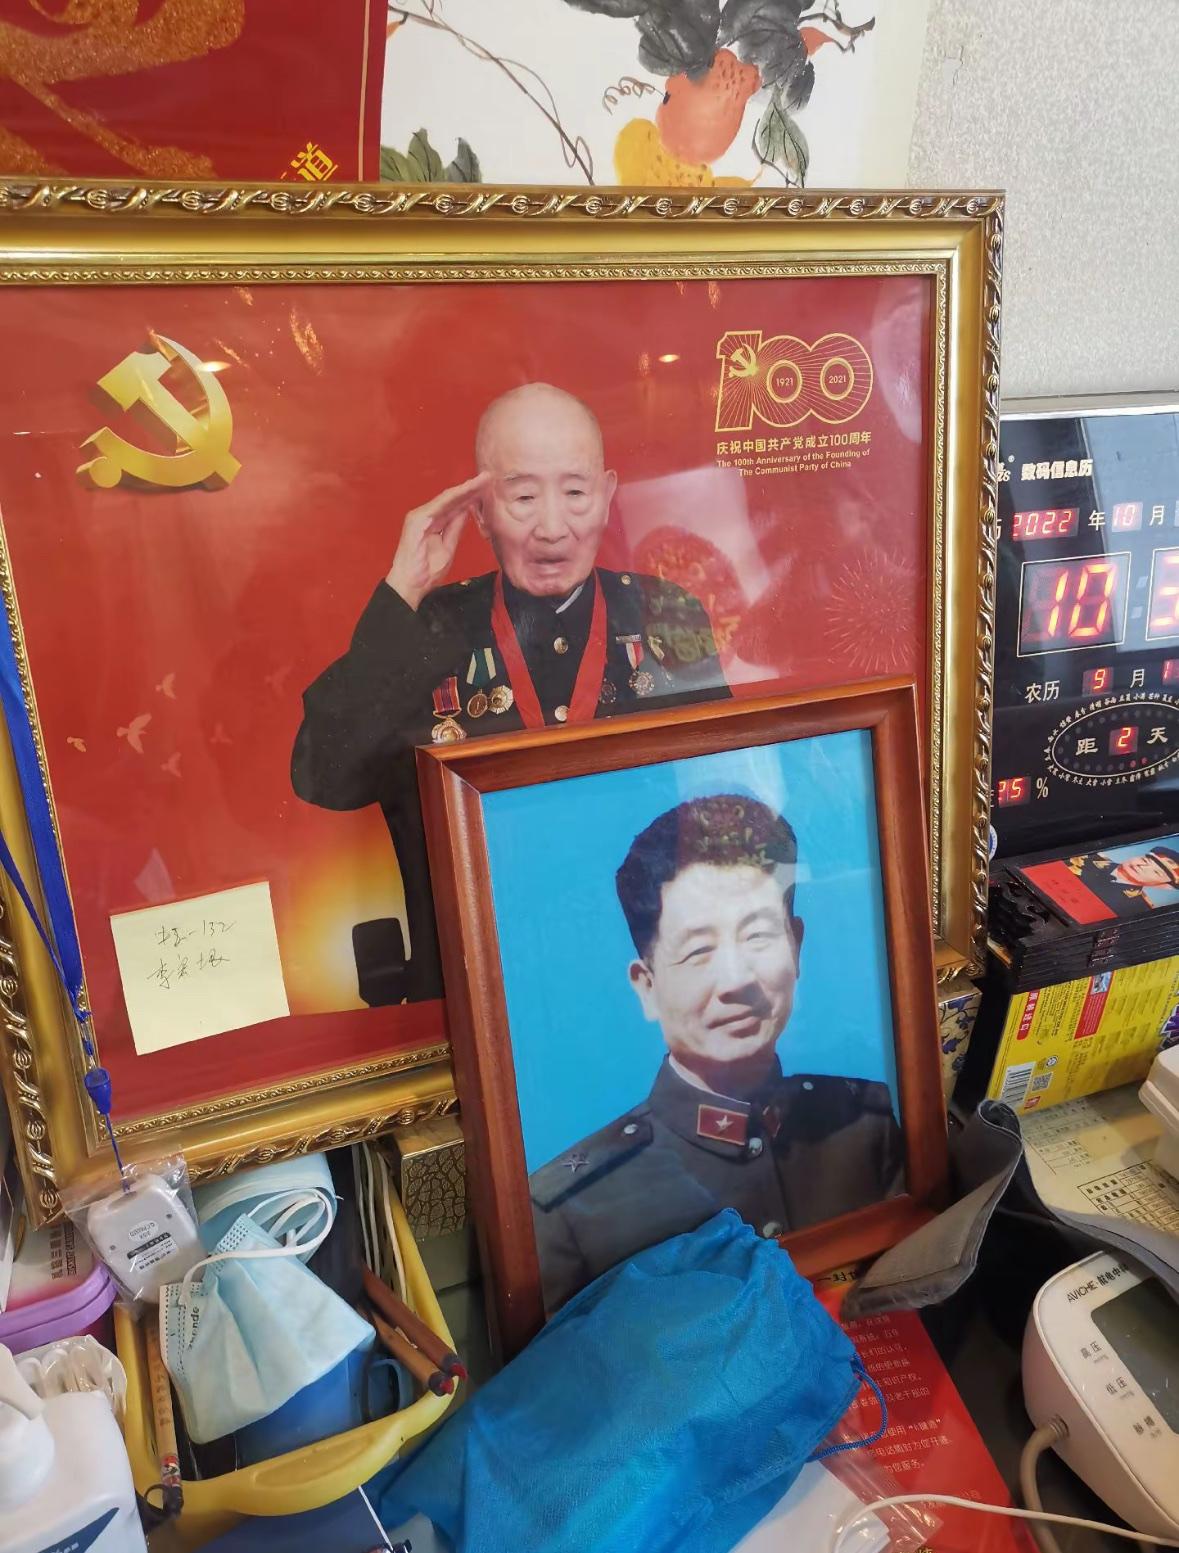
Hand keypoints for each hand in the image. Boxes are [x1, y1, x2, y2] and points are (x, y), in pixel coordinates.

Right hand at [384, 472, 490, 609]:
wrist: (410, 585)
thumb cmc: (426, 572)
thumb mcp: (448, 548)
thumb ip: (455, 529)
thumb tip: (466, 511)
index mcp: (434, 523)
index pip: (455, 507)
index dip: (472, 497)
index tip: (488, 489)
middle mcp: (426, 516)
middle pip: (452, 499)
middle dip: (472, 488)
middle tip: (489, 477)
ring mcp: (420, 516)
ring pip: (447, 499)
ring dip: (466, 488)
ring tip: (483, 480)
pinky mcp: (417, 520)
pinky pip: (439, 506)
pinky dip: (454, 497)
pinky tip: (468, 490)